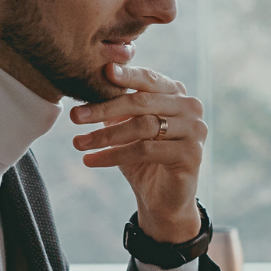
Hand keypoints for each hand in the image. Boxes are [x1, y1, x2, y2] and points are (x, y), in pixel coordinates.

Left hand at [68, 64, 204, 241]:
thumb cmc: (143, 158)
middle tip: (75, 116)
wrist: (162, 199)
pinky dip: (114, 156)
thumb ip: (119, 106)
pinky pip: (145, 150)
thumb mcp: (128, 127)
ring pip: (143, 126)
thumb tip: (90, 84)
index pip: (149, 79)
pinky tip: (91, 160)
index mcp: (176, 94)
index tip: (104, 71)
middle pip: (143, 102)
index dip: (127, 75)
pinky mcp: (191, 155)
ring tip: (78, 143)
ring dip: (105, 136)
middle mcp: (191, 108)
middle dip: (105, 108)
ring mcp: (195, 131)